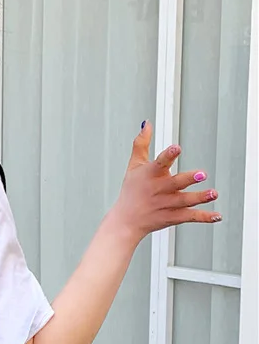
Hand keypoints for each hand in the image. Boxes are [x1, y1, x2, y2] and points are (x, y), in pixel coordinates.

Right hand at [110, 120, 220, 242]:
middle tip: (201, 173)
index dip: (168, 155)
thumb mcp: (134, 166)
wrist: (126, 221)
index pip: (159, 163)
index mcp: (150, 175)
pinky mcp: (173, 216)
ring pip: (186, 200)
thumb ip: (141, 144)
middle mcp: (159, 189)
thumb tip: (146, 123)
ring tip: (213, 193)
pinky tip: (216, 216)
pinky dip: (204, 217)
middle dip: (188, 178)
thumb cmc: (131, 190)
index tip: (177, 148)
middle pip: (175, 183)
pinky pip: (190, 217)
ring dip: (200, 197)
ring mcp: (167, 204)